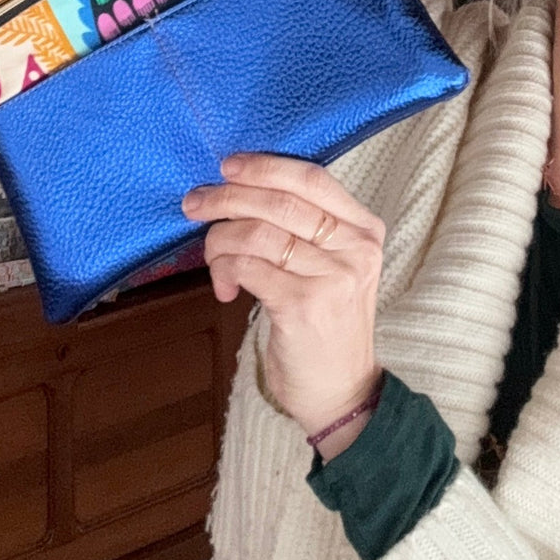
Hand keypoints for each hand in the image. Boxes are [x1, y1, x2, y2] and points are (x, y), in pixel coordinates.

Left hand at [186, 154, 385, 451]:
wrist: (341, 391)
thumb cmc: (324, 323)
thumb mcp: (331, 266)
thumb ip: (302, 228)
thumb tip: (237, 189)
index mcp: (364, 229)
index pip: (312, 178)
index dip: (265, 167)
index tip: (228, 167)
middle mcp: (355, 249)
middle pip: (280, 202)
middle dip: (228, 198)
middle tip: (195, 203)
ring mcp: (333, 277)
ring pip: (257, 233)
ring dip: (219, 240)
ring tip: (211, 258)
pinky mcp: (304, 305)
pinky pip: (247, 267)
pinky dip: (224, 271)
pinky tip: (225, 288)